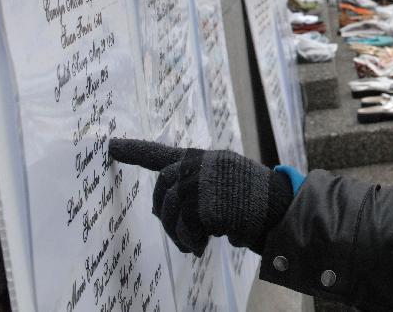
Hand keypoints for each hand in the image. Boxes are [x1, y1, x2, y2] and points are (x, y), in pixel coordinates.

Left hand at [109, 138, 292, 255]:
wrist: (282, 209)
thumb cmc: (256, 203)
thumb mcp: (227, 185)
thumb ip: (200, 185)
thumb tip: (168, 204)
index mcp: (207, 159)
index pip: (164, 154)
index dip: (135, 151)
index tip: (110, 147)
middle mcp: (203, 163)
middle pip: (163, 186)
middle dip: (165, 214)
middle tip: (181, 235)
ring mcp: (205, 179)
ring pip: (171, 208)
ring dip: (179, 234)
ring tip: (195, 245)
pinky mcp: (208, 199)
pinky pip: (184, 225)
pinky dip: (189, 241)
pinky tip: (202, 246)